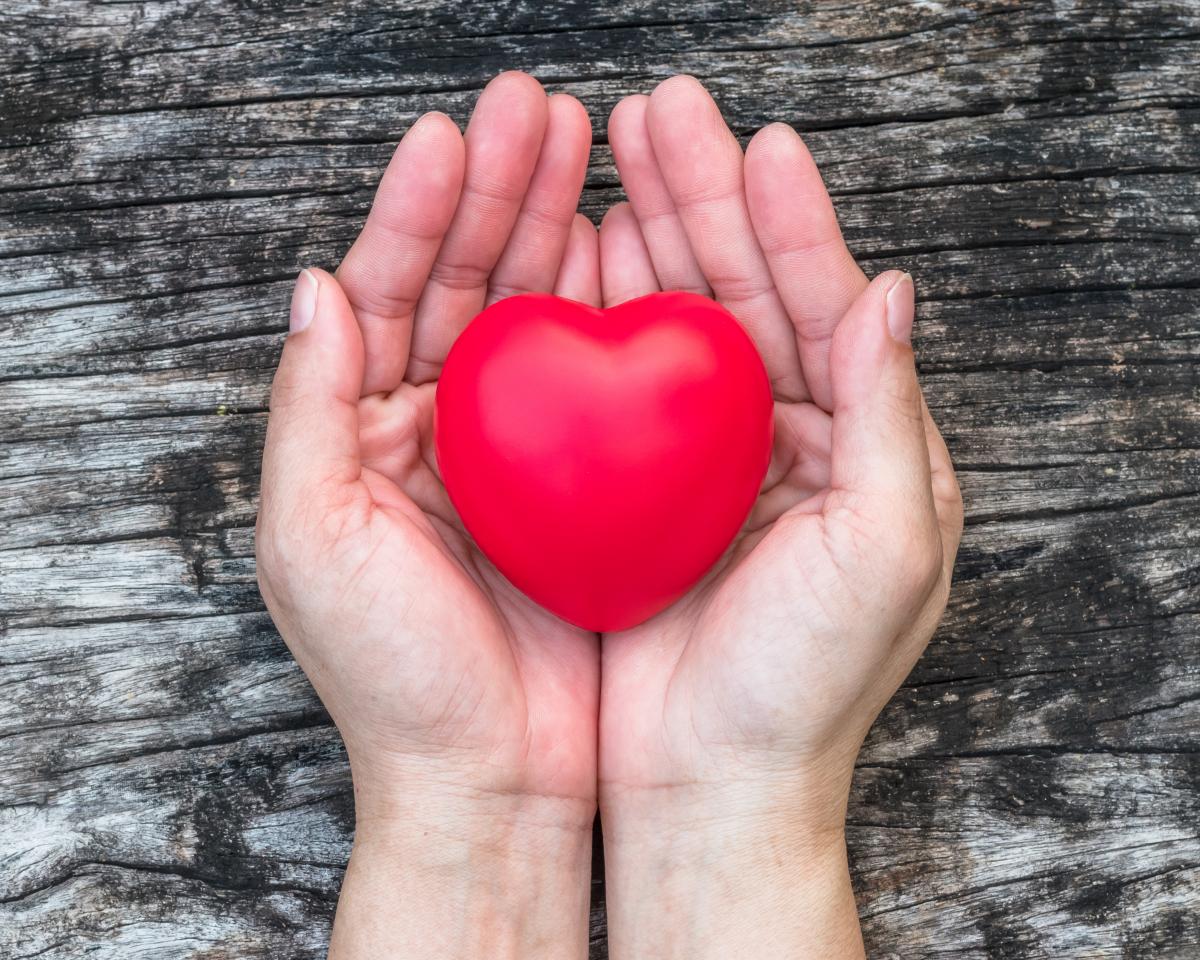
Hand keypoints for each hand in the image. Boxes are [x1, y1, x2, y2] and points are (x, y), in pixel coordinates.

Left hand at [255, 72, 600, 957]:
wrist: (493, 778)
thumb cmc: (396, 678)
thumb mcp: (313, 541)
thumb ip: (307, 408)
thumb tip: (312, 285)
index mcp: (359, 432)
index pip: (383, 292)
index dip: (417, 209)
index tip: (455, 134)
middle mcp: (434, 429)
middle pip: (463, 283)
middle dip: (497, 192)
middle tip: (540, 109)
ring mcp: (514, 452)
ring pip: (531, 316)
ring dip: (554, 228)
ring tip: (587, 149)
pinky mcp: (582, 484)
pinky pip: (596, 380)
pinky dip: (608, 313)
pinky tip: (628, 253)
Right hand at [596, 77, 963, 956]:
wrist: (711, 786)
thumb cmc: (806, 687)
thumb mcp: (884, 551)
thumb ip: (892, 415)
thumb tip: (894, 289)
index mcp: (858, 444)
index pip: (827, 304)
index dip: (793, 221)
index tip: (759, 141)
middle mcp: (784, 439)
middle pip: (744, 292)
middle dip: (707, 198)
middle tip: (664, 111)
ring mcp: (702, 459)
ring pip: (677, 323)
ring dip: (651, 236)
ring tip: (616, 154)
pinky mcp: (634, 488)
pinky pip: (616, 383)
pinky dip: (601, 316)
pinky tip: (579, 257)